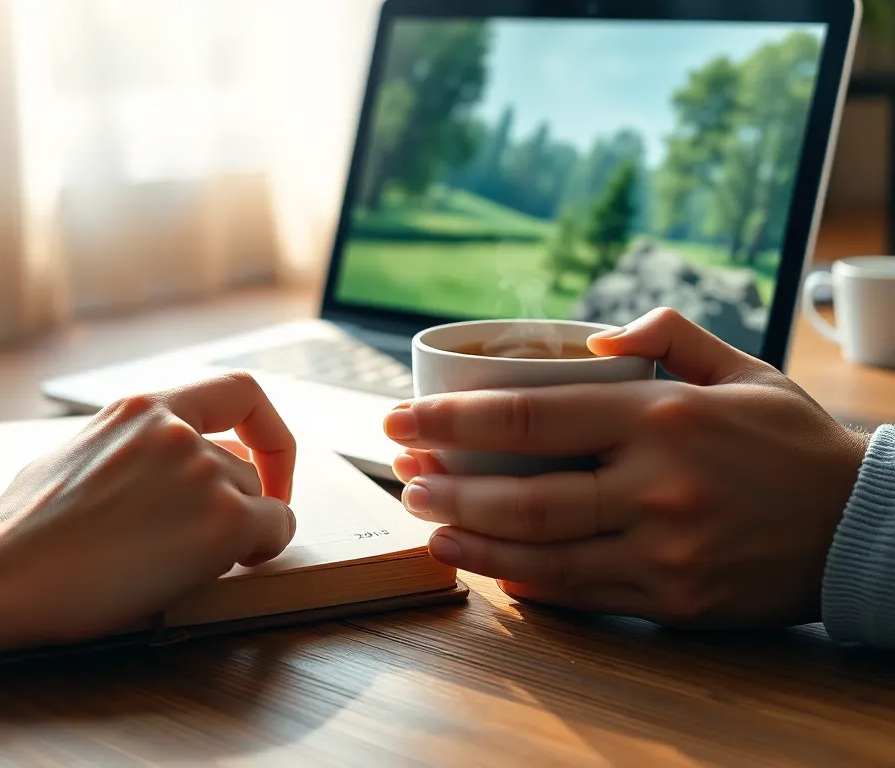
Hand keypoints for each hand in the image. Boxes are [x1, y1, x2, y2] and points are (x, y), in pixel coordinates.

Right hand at [0, 372, 296, 646]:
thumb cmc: (17, 535)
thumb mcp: (70, 458)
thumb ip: (129, 452)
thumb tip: (158, 472)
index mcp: (138, 408)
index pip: (236, 391)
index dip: (264, 431)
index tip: (260, 462)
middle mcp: (176, 430)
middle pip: (242, 465)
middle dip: (232, 503)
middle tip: (204, 542)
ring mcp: (202, 473)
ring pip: (255, 500)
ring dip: (235, 532)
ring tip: (175, 562)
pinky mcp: (222, 522)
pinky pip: (275, 530)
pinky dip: (264, 549)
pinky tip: (229, 568)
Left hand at [384, 308, 869, 628]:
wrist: (863, 526)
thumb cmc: (790, 442)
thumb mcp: (742, 369)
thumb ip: (666, 337)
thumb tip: (591, 341)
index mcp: (660, 417)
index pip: (529, 416)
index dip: (451, 420)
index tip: (400, 421)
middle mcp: (656, 484)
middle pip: (523, 493)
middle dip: (448, 487)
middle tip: (403, 479)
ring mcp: (664, 548)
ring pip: (542, 553)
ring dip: (472, 542)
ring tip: (427, 526)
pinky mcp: (673, 598)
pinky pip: (580, 593)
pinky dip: (526, 583)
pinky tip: (490, 569)